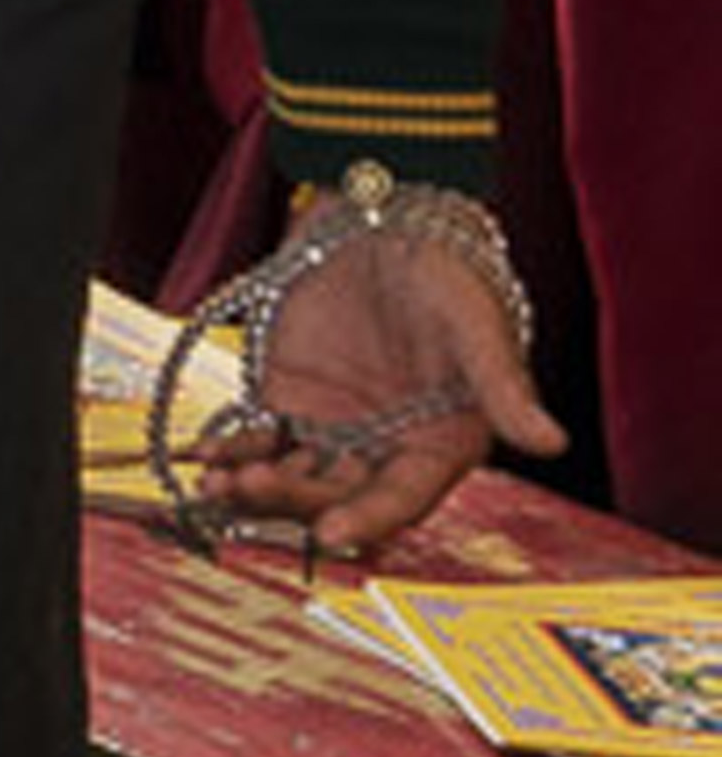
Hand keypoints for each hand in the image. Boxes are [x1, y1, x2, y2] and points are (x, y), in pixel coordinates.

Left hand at [204, 195, 570, 548]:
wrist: (387, 222)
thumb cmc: (449, 275)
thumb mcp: (478, 328)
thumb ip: (503, 388)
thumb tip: (552, 442)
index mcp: (440, 446)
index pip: (403, 497)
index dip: (369, 518)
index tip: (331, 534)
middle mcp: (385, 450)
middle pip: (338, 495)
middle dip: (295, 502)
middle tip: (251, 493)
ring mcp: (333, 427)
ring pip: (293, 475)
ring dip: (256, 486)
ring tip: (217, 485)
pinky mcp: (288, 398)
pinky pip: (257, 437)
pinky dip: (231, 449)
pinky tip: (203, 454)